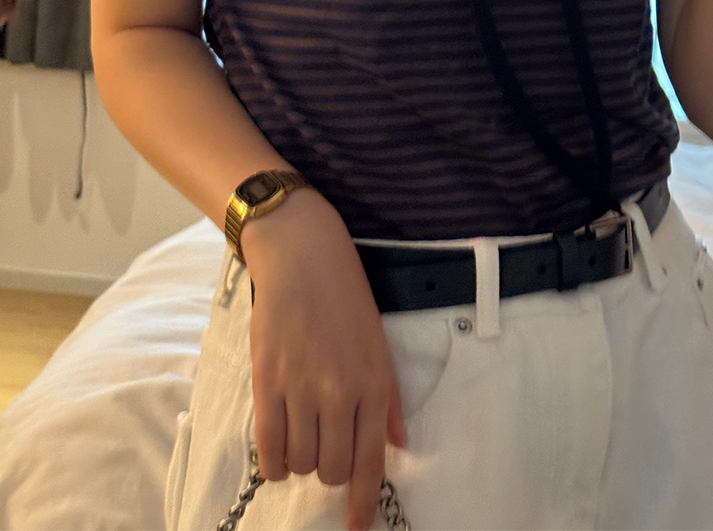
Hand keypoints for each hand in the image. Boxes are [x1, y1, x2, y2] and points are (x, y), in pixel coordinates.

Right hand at [242, 189, 408, 530]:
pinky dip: (273, 462)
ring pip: (300, 461)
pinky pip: (268, 445)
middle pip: (332, 468)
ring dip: (302, 462)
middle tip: (326, 449)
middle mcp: (339, 392)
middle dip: (330, 471)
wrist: (303, 258)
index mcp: (373, 383)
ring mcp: (300, 388)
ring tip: (303, 438)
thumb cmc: (345, 296)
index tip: (356, 526)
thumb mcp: (378, 343)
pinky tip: (278, 455)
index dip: (362, 502)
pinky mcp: (266, 382)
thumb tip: (397, 444)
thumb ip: (387, 398)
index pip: (370, 460)